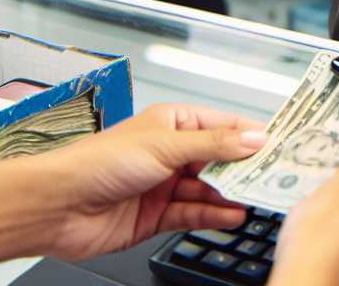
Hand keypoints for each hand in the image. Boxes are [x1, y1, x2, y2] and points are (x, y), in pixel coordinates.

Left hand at [39, 102, 266, 260]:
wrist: (57, 205)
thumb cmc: (96, 162)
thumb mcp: (164, 145)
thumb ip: (213, 145)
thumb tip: (253, 137)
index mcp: (171, 123)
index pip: (222, 125)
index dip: (251, 134)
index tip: (280, 144)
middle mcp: (168, 153)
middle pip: (219, 160)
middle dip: (245, 168)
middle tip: (275, 176)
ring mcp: (163, 185)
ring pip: (209, 190)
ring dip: (231, 194)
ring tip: (256, 198)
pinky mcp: (156, 216)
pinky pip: (193, 214)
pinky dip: (213, 215)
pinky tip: (232, 215)